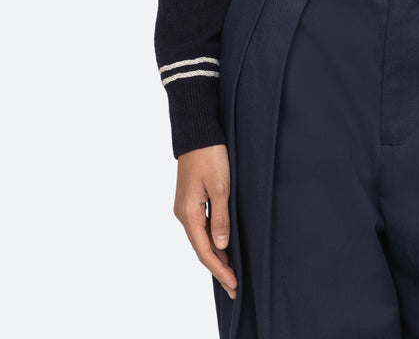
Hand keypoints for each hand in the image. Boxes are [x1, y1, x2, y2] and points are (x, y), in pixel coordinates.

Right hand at [174, 144, 237, 298]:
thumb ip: (220, 216)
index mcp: (188, 213)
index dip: (220, 269)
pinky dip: (211, 241)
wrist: (198, 132)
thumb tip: (221, 245)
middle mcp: (183, 213)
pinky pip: (200, 227)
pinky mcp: (191, 200)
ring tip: (231, 273)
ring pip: (200, 239)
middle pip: (201, 248)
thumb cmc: (211, 155)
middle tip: (234, 287)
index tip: (234, 284)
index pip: (205, 250)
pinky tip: (222, 247)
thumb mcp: (220, 186)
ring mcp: (185, 207)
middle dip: (218, 268)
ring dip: (215, 256)